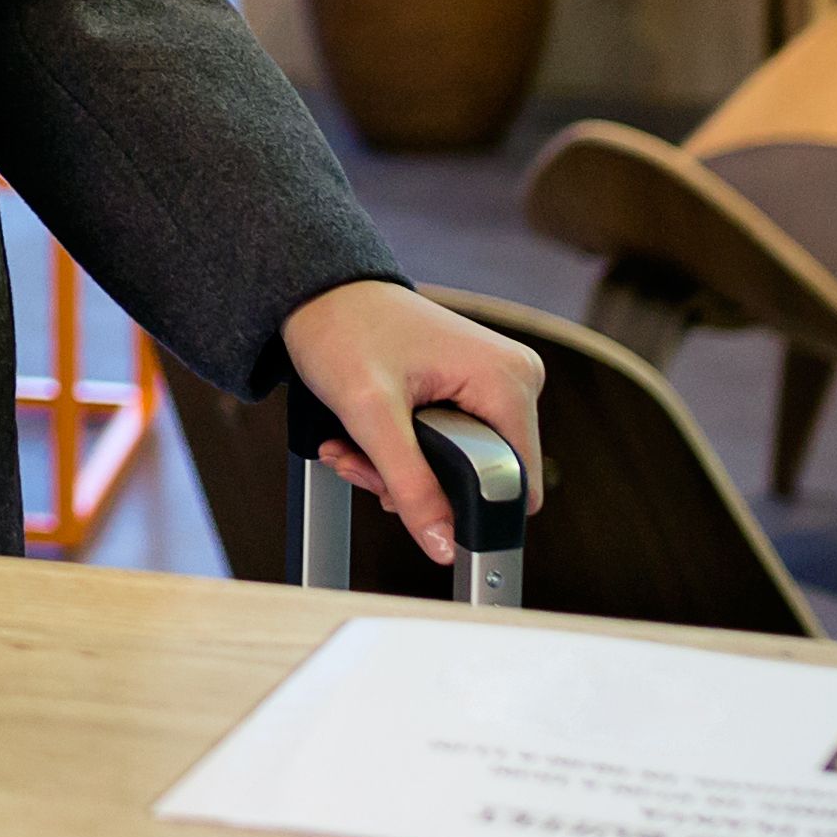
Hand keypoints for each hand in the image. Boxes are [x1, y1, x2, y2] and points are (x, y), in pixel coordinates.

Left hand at [281, 280, 547, 567]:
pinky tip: (363, 439)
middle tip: (363, 465)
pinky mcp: (470, 386)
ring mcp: (493, 382)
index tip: (405, 501)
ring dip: (401, 471)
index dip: (464, 508)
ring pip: (461, 465)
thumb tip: (442, 545)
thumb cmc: (343, 328)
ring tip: (353, 448)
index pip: (517, 484)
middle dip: (417, 485)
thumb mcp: (371, 415)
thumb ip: (410, 484)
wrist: (318, 291)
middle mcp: (513, 379)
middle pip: (484, 477)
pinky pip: (450, 443)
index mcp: (508, 382)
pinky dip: (404, 450)